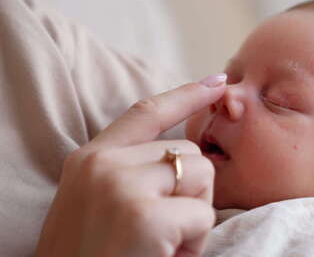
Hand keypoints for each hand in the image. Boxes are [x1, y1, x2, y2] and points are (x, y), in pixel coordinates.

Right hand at [36, 74, 226, 256]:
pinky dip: (195, 243)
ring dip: (195, 216)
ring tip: (164, 243)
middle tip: (165, 230)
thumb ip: (131, 172)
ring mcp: (122, 187)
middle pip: (188, 152)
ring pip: (201, 176)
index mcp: (90, 159)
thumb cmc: (91, 255)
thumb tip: (181, 156)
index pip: (146, 111)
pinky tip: (166, 256)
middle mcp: (103, 165)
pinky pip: (202, 216)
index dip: (186, 94)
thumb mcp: (98, 203)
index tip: (217, 81)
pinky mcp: (145, 217)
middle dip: (191, 192)